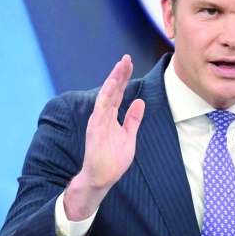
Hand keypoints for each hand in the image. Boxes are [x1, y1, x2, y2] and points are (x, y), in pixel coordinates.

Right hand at [64, 55, 145, 220]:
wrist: (102, 177)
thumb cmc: (113, 160)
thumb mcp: (129, 136)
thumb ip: (133, 119)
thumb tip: (139, 102)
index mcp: (111, 117)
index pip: (118, 93)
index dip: (124, 78)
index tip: (129, 63)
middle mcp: (103, 115)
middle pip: (113, 90)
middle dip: (120, 73)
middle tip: (126, 58)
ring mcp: (98, 120)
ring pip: (106, 94)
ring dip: (114, 79)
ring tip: (121, 65)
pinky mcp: (95, 127)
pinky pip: (101, 107)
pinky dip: (107, 94)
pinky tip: (113, 82)